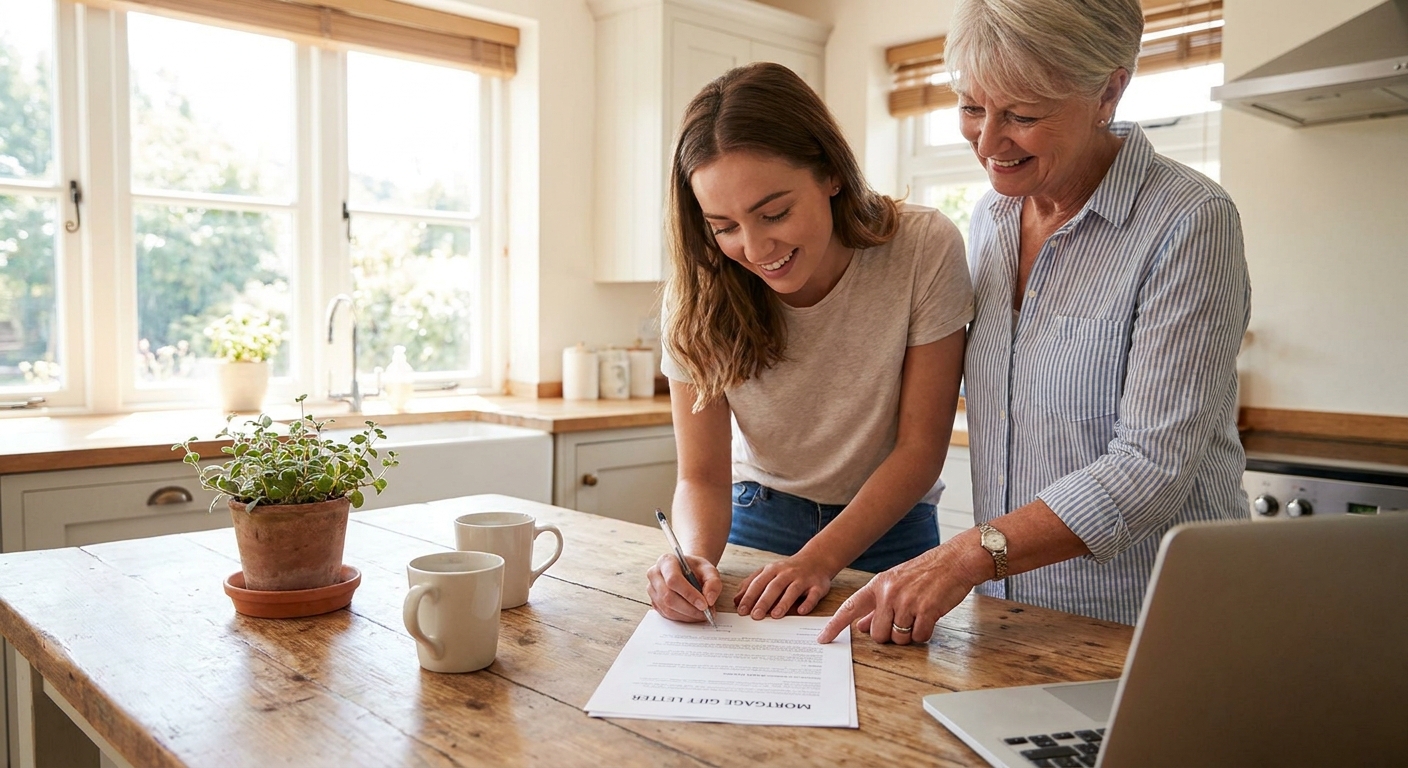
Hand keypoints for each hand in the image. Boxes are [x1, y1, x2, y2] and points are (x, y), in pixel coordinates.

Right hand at [646, 552, 721, 622]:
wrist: (688, 571)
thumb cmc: (697, 569)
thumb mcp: (710, 570)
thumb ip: (713, 583)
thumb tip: (709, 600)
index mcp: (666, 561)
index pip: (673, 579)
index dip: (689, 594)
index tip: (704, 604)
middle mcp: (655, 574)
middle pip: (668, 596)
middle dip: (689, 608)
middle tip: (706, 613)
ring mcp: (652, 589)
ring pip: (667, 608)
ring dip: (687, 615)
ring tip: (702, 614)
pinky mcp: (654, 602)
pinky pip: (667, 615)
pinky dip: (682, 617)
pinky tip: (693, 614)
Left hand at [733, 553, 832, 619]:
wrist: (816, 559)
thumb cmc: (788, 570)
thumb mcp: (768, 573)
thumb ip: (751, 584)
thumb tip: (736, 601)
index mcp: (772, 570)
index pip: (758, 583)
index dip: (749, 597)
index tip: (741, 611)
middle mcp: (787, 573)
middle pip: (774, 587)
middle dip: (764, 601)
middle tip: (755, 616)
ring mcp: (803, 579)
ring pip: (793, 590)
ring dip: (784, 602)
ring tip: (775, 615)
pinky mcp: (818, 586)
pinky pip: (813, 594)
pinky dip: (808, 603)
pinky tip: (801, 611)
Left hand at [817, 545, 978, 644]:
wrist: (955, 561)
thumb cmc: (926, 573)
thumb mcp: (896, 583)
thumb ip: (877, 605)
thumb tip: (861, 626)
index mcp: (878, 585)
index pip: (850, 607)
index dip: (834, 625)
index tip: (822, 638)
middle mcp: (889, 593)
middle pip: (878, 634)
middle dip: (890, 635)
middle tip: (904, 621)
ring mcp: (907, 602)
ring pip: (899, 639)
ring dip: (909, 634)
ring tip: (919, 616)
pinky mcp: (926, 610)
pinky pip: (919, 637)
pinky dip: (925, 633)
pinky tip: (930, 618)